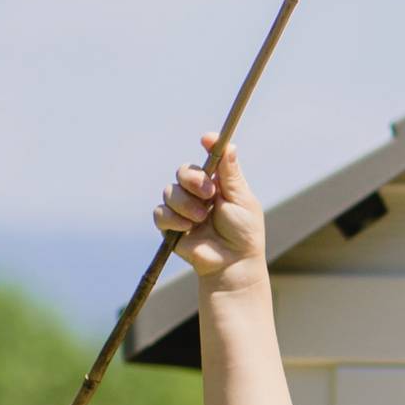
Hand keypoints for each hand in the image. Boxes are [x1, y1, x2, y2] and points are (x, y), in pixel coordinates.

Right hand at [154, 132, 265, 281]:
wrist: (232, 264)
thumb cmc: (243, 234)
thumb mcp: (242, 200)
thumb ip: (231, 174)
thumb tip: (229, 144)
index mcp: (218, 183)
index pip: (209, 158)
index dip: (207, 146)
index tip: (206, 139)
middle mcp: (198, 193)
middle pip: (183, 170)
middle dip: (193, 179)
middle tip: (209, 195)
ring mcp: (183, 209)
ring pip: (170, 191)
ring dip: (186, 204)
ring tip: (202, 219)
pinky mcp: (171, 226)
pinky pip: (160, 213)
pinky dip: (173, 219)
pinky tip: (187, 228)